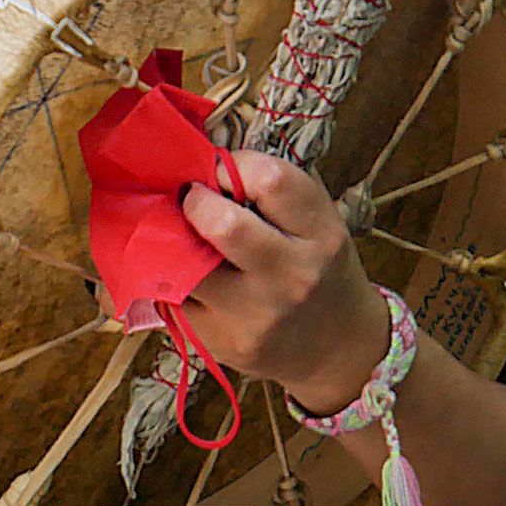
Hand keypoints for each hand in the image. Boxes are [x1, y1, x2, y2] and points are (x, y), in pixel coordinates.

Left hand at [180, 149, 390, 413]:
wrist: (338, 349)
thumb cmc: (315, 267)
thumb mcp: (314, 224)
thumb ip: (269, 192)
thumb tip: (197, 156)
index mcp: (321, 235)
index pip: (270, 179)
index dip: (231, 164)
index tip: (217, 170)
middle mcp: (294, 276)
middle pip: (223, 225)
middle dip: (194, 202)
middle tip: (191, 200)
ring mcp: (256, 315)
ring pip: (182, 264)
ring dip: (170, 242)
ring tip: (180, 236)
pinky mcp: (223, 343)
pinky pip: (171, 297)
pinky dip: (167, 279)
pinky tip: (183, 274)